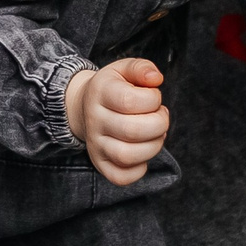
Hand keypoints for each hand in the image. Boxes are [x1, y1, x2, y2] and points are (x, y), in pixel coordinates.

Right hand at [65, 57, 168, 185]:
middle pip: (132, 131)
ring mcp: (95, 144)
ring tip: (156, 134)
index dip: (153, 100)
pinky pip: (120, 177)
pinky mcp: (100, 163)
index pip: (130, 101)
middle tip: (161, 117)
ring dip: (153, 146)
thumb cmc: (113, 87)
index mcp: (101, 92)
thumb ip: (141, 68)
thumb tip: (156, 79)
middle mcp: (95, 120)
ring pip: (126, 156)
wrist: (85, 106)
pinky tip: (143, 152)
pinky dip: (139, 170)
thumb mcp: (124, 69)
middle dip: (159, 124)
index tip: (154, 98)